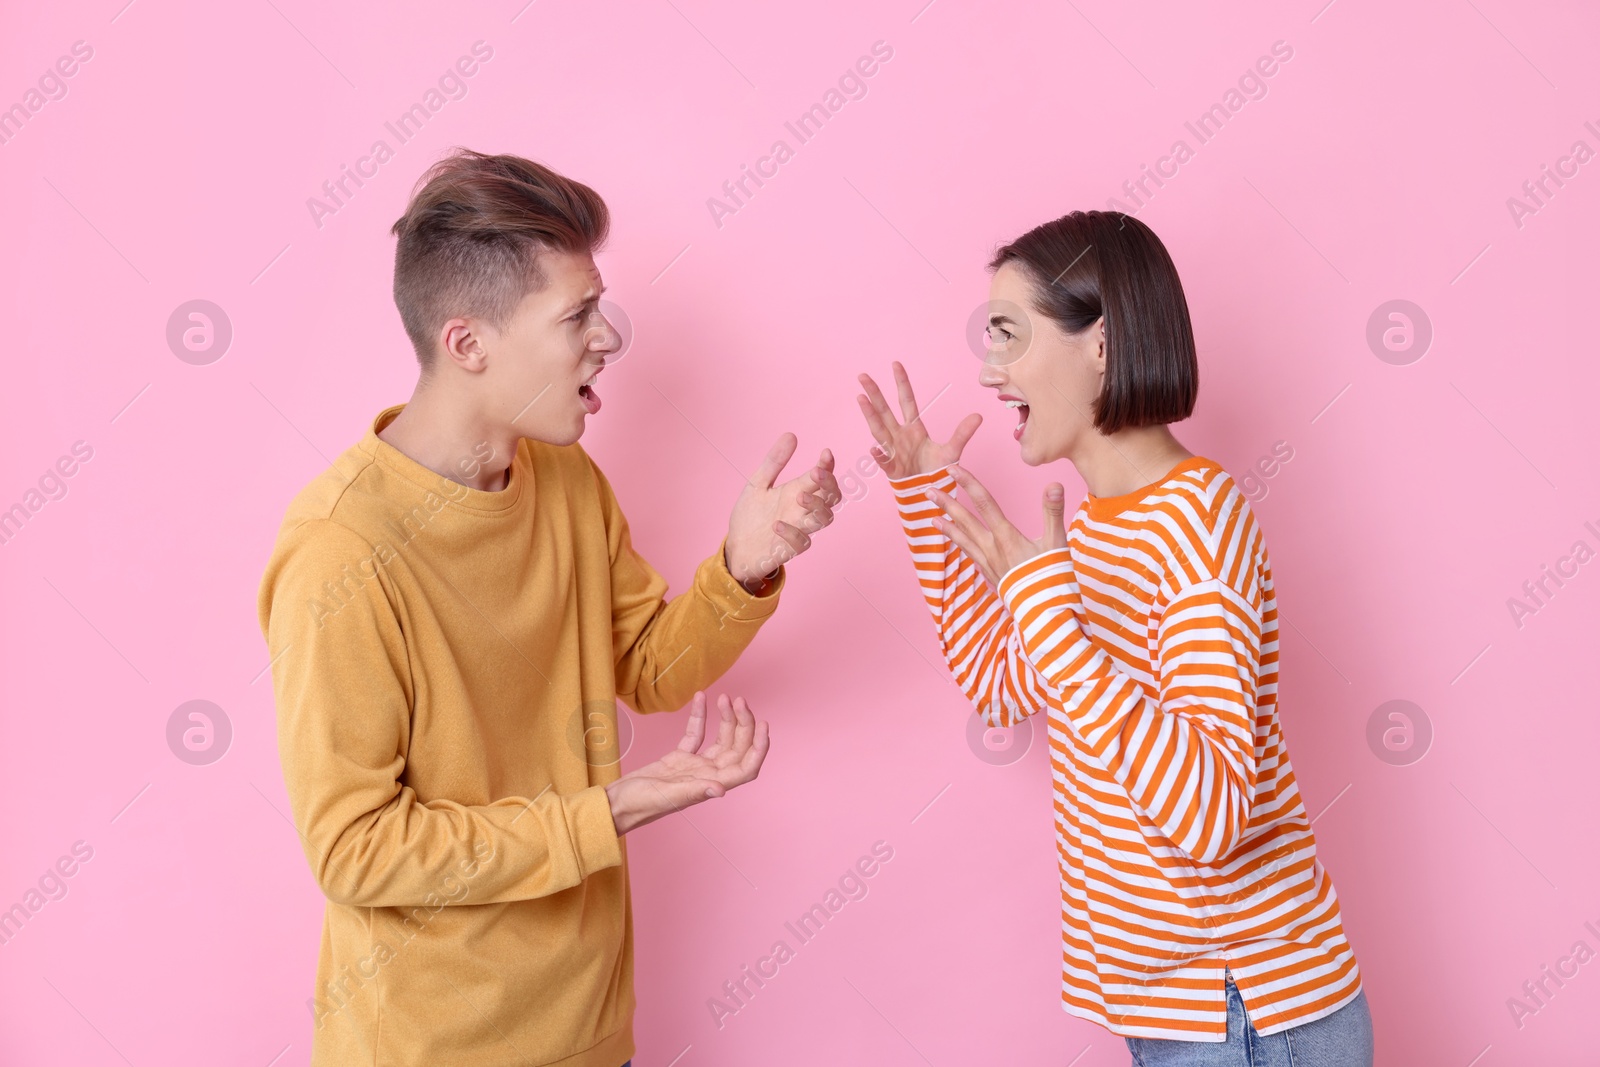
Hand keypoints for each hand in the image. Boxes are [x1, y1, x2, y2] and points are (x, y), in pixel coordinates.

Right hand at [604, 692, 769, 835]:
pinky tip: (701, 698)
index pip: (746, 767)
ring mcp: (694, 766)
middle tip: (738, 700)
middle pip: (736, 748)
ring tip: (725, 696)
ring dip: (725, 719)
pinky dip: (700, 717)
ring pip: (720, 739)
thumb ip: (695, 791)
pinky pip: (695, 735)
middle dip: (742, 724)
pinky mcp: (678, 758)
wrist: (616, 803)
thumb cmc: (639, 805)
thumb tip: (722, 790)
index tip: (762, 723)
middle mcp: (707, 775)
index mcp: (710, 785)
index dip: (759, 747)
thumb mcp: (668, 795)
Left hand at [725, 433, 839, 585]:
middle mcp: (802, 510)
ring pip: (825, 519)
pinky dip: (793, 533)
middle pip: (832, 497)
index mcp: (798, 491)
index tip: (825, 453)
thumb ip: (774, 462)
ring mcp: (799, 529)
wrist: (736, 547)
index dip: (828, 466)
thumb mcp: (758, 484)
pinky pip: (802, 543)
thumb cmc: (750, 517)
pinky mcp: (790, 549)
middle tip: (815, 473)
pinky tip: (777, 525)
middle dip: (829, 484)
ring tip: (799, 496)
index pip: (822, 478)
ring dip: (817, 506)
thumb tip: (791, 435)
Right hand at [856, 361, 981, 478]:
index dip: (901, 383)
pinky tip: (874, 448)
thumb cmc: (936, 471)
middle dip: (874, 394)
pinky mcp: (892, 469)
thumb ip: (963, 433)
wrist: (930, 492)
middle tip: (863, 376)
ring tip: (861, 399)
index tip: (895, 364)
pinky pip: (884, 461)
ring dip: (870, 415)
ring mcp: (893, 451)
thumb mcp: (952, 450)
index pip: (906, 401)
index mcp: (914, 428)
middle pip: (885, 411)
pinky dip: (879, 455)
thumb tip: (979, 416)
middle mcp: (899, 436)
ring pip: (879, 430)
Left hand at [927, 464, 1068, 586]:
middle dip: (947, 503)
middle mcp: (992, 549)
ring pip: (963, 540)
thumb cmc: (1053, 578)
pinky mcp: (990, 576)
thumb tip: (1053, 484)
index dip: (969, 484)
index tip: (954, 469)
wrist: (1045, 614)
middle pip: (965, 520)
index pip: (985, 503)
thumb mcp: (1057, 542)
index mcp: (1007, 537)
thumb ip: (1053, 511)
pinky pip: (969, 556)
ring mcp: (988, 564)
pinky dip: (960, 546)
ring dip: (947, 526)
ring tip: (932, 517)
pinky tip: (956, 542)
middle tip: (928, 490)